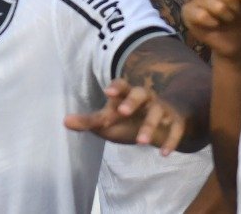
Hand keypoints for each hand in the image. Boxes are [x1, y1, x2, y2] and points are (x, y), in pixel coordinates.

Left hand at [64, 79, 189, 154]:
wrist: (162, 123)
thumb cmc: (129, 120)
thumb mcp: (109, 121)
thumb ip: (89, 122)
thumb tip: (65, 122)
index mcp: (127, 94)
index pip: (122, 85)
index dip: (116, 88)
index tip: (108, 94)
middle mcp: (146, 98)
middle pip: (140, 93)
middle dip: (132, 101)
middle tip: (122, 111)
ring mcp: (162, 109)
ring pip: (158, 112)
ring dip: (149, 126)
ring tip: (140, 142)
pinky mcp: (175, 123)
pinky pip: (175, 130)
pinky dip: (170, 141)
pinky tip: (164, 154)